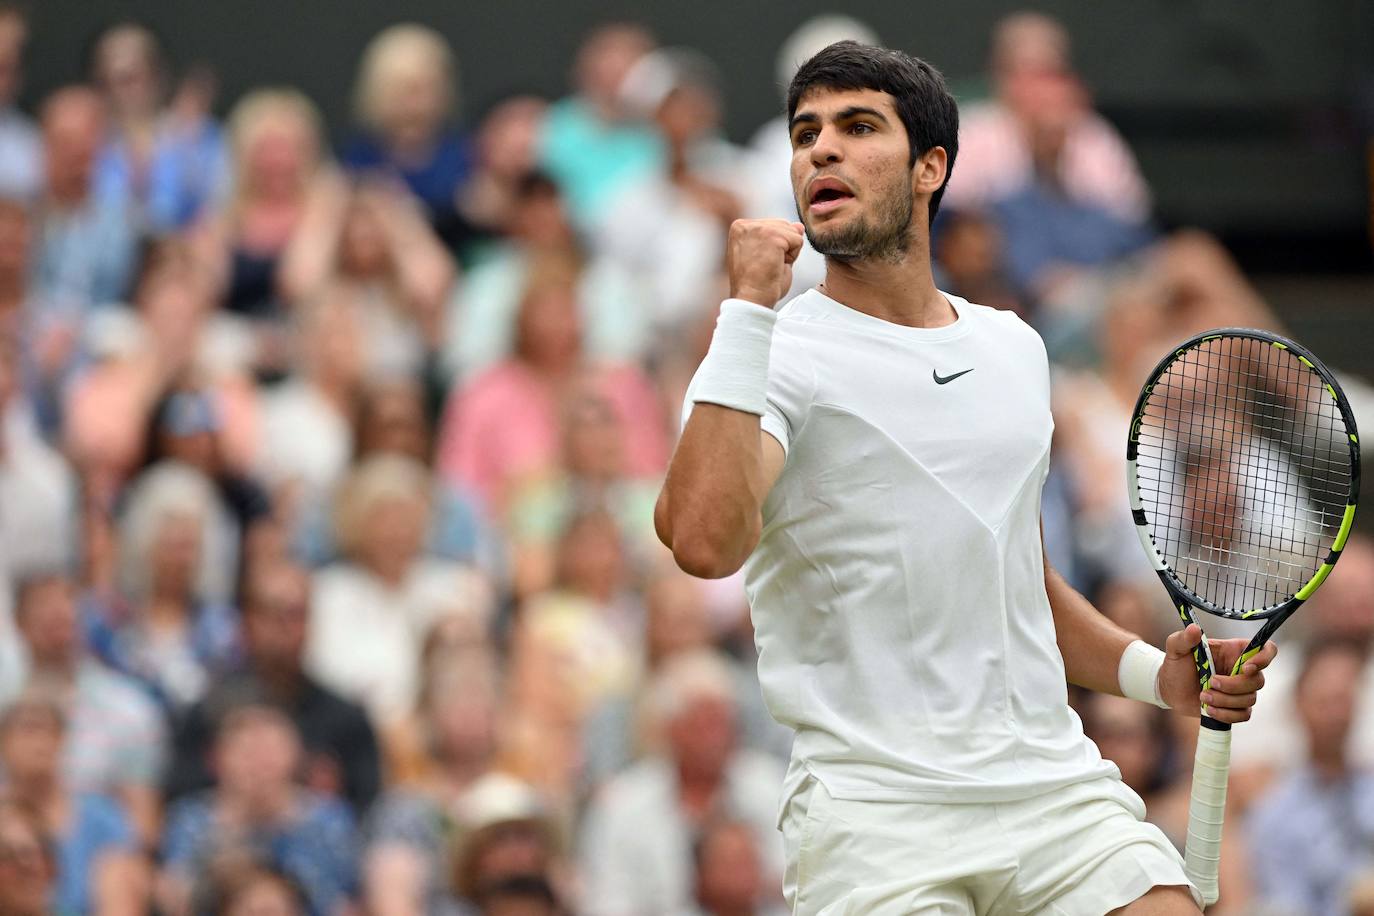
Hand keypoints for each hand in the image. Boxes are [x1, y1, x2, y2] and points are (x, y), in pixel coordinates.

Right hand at [726, 218, 804, 308]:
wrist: (751, 300)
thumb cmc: (757, 284)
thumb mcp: (769, 256)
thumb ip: (782, 238)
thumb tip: (799, 225)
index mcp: (740, 228)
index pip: (773, 226)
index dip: (775, 247)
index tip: (759, 262)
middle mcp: (746, 224)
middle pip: (784, 225)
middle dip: (783, 247)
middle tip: (766, 265)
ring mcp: (758, 228)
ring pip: (792, 232)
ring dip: (788, 252)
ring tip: (771, 266)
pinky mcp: (772, 236)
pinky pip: (798, 240)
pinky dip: (793, 257)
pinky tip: (776, 266)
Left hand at [1157, 623, 1277, 723]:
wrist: (1170, 690)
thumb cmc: (1176, 665)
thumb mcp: (1175, 649)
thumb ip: (1183, 639)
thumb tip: (1194, 629)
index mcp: (1234, 651)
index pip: (1267, 650)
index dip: (1264, 659)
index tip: (1246, 667)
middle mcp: (1242, 669)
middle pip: (1258, 680)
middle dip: (1233, 685)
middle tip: (1210, 682)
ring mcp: (1241, 690)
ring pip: (1250, 699)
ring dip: (1225, 700)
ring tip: (1203, 696)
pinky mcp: (1236, 707)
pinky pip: (1244, 715)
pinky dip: (1226, 714)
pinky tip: (1209, 710)